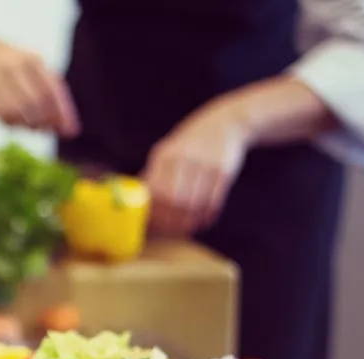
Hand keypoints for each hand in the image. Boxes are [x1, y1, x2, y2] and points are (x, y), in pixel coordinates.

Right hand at [0, 46, 78, 136]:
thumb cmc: (23, 69)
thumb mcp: (41, 73)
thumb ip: (56, 96)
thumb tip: (70, 129)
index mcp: (33, 62)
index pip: (50, 91)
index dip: (61, 114)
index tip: (70, 131)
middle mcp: (14, 68)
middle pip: (33, 102)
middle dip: (45, 122)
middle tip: (51, 131)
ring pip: (15, 112)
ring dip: (28, 125)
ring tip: (36, 129)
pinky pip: (2, 116)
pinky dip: (14, 125)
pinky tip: (20, 124)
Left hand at [141, 102, 250, 237]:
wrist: (225, 123)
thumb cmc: (190, 143)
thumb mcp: (168, 151)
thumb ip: (154, 174)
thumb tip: (138, 201)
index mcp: (165, 155)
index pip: (155, 191)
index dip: (155, 211)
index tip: (156, 223)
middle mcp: (184, 158)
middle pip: (175, 201)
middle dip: (174, 220)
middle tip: (174, 230)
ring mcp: (205, 164)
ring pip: (195, 204)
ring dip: (191, 221)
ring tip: (189, 227)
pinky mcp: (223, 171)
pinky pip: (214, 201)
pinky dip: (207, 215)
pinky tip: (204, 220)